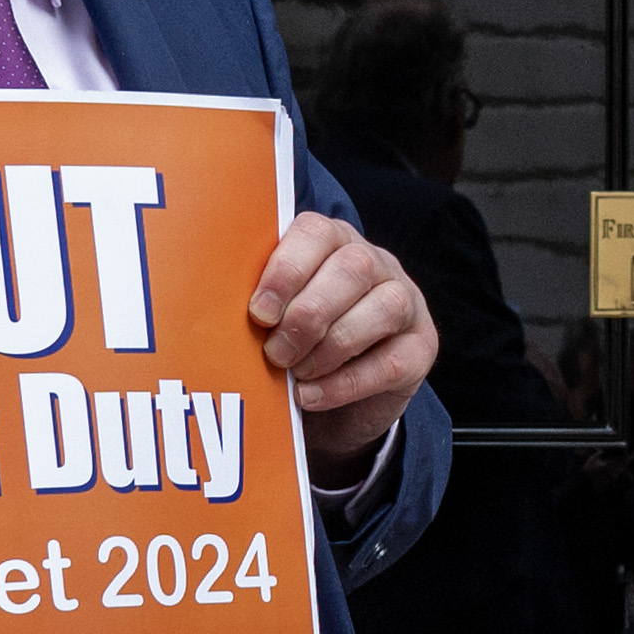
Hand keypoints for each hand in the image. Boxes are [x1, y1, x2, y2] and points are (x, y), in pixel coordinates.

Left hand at [250, 211, 437, 470]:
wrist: (334, 400)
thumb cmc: (292, 345)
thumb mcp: (271, 317)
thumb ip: (256, 304)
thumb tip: (211, 312)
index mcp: (332, 242)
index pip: (316, 233)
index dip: (286, 270)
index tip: (258, 312)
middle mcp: (376, 263)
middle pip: (353, 268)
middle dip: (308, 314)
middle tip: (274, 352)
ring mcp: (406, 302)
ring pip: (383, 308)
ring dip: (331, 346)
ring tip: (295, 374)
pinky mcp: (421, 347)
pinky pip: (392, 361)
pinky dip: (345, 383)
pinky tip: (311, 395)